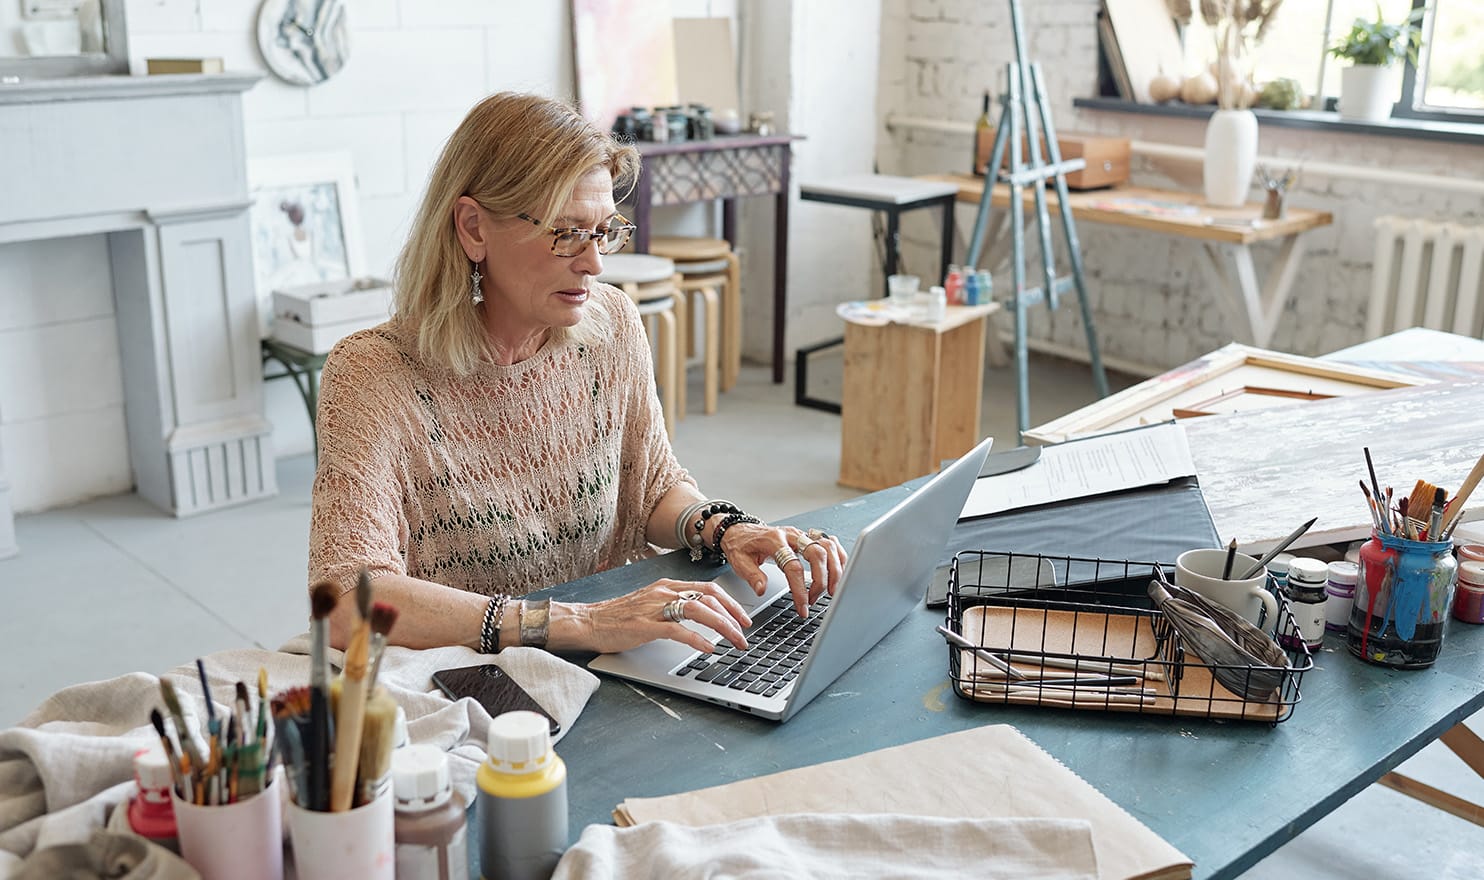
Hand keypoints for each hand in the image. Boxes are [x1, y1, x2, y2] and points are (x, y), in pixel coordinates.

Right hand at [575, 579, 751, 653]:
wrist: (588, 621)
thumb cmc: (619, 617)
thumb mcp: (652, 605)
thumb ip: (674, 607)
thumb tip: (702, 617)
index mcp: (667, 586)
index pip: (708, 588)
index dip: (730, 603)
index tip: (744, 618)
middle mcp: (664, 592)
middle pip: (709, 597)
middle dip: (733, 615)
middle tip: (746, 633)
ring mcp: (654, 608)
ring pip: (698, 610)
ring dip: (722, 626)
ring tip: (735, 641)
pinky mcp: (645, 626)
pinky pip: (677, 630)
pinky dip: (697, 639)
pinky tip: (708, 648)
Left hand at [719, 523, 846, 616]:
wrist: (739, 530)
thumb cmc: (741, 546)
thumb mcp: (739, 562)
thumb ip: (752, 576)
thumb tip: (762, 590)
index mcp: (774, 541)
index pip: (793, 567)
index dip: (800, 589)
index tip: (803, 607)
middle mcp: (791, 535)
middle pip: (817, 553)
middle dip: (822, 579)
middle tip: (816, 600)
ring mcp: (801, 535)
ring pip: (828, 546)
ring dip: (835, 569)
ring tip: (831, 590)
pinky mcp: (807, 537)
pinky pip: (829, 543)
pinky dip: (838, 557)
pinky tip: (838, 572)